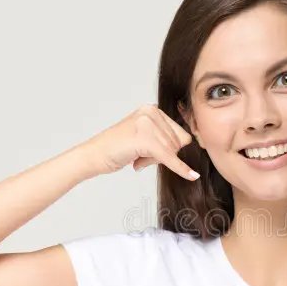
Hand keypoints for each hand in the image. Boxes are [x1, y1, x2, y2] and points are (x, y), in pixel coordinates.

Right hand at [78, 102, 199, 179]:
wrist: (94, 155)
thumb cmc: (118, 148)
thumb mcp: (144, 135)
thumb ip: (163, 136)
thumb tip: (189, 142)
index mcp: (152, 109)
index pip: (181, 134)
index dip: (170, 148)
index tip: (151, 150)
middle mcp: (151, 112)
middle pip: (178, 143)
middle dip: (162, 154)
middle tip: (139, 154)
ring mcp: (148, 124)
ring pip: (173, 151)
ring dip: (155, 160)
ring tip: (136, 156)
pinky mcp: (146, 140)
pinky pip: (170, 158)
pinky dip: (181, 169)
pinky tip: (192, 176)